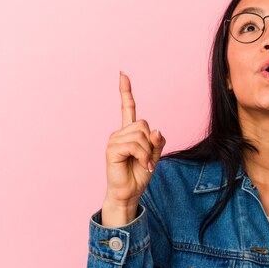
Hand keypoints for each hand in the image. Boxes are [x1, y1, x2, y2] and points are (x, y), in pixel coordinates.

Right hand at [102, 72, 165, 219]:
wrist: (129, 192)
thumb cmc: (140, 174)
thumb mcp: (154, 155)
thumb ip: (157, 142)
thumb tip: (156, 130)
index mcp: (129, 132)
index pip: (127, 108)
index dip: (125, 91)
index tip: (123, 74)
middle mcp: (119, 133)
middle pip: (143, 124)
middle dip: (151, 143)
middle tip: (148, 159)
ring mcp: (114, 140)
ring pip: (140, 135)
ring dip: (147, 152)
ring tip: (144, 164)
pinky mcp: (112, 149)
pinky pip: (135, 145)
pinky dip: (144, 157)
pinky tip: (143, 166)